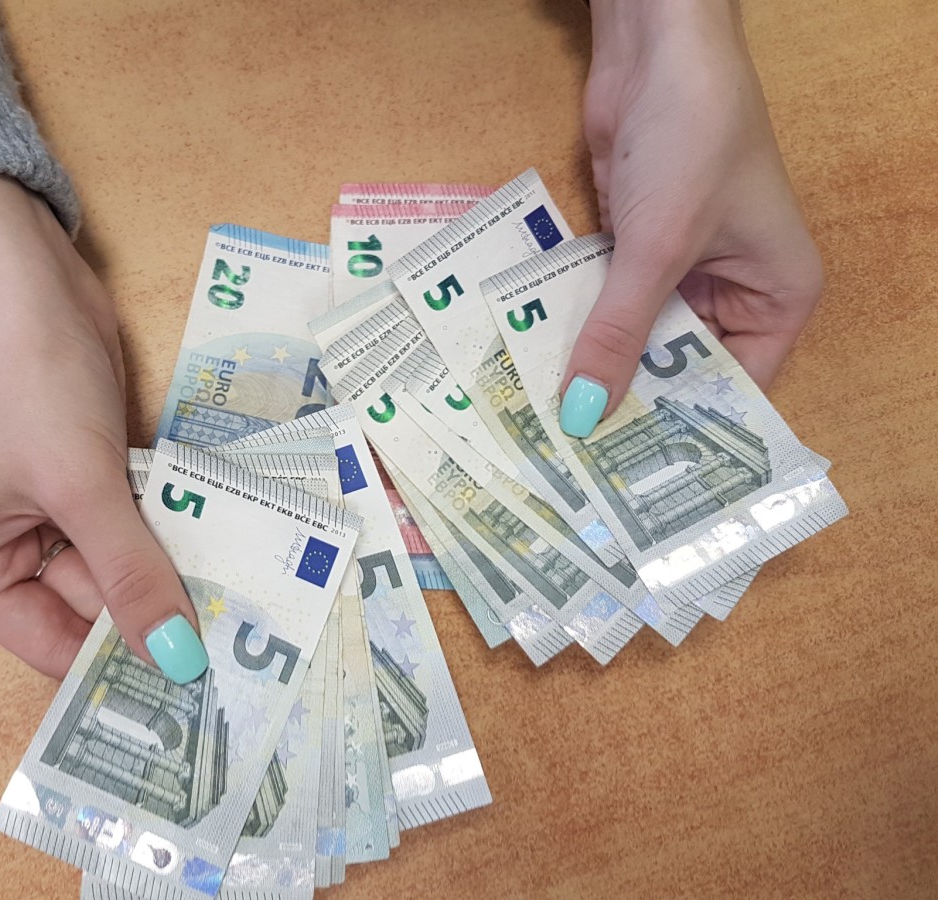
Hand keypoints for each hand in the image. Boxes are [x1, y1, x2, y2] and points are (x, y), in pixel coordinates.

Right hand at [0, 176, 205, 680]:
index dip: (122, 669)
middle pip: (92, 607)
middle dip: (160, 616)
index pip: (53, 647)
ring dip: (175, 571)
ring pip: (122, 564)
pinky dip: (171, 528)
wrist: (23, 271)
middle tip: (246, 648)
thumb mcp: (80, 486)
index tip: (199, 696)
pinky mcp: (85, 475)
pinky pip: (134, 521)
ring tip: (252, 608)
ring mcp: (45, 511)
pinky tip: (232, 552)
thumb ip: (130, 574)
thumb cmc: (26, 378)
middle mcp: (0, 551)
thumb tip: (177, 664)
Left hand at [560, 0, 822, 436]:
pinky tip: (533, 370)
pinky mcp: (633, 247)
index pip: (737, 388)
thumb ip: (619, 332)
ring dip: (593, 368)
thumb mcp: (659, 247)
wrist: (657, 47)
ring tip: (542, 431)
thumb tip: (584, 414)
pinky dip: (574, 326)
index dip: (685, 433)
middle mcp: (733, 290)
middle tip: (572, 467)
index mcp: (776, 297)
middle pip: (677, 368)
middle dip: (627, 403)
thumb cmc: (694, 139)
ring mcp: (679, 269)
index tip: (632, 484)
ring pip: (633, 338)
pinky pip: (603, 302)